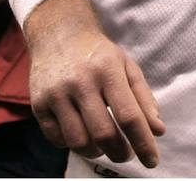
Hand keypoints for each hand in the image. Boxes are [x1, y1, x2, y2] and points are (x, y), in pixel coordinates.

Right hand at [25, 0, 165, 167]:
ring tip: (103, 145)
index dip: (143, 143)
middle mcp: (80, 81)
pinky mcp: (38, 103)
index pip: (129, 115)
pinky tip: (81, 133)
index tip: (152, 161)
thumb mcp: (126, 67)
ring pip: (79, 142)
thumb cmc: (97, 54)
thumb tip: (157, 131)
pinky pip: (57, 140)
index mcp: (107, 70)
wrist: (58, 34)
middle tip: (125, 153)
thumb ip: (143, 98)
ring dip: (96, 152)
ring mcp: (56, 93)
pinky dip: (72, 145)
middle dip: (120, 153)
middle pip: (103, 134)